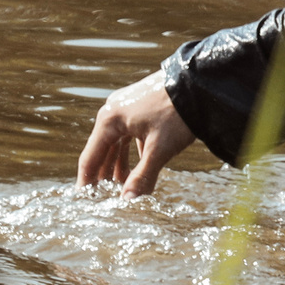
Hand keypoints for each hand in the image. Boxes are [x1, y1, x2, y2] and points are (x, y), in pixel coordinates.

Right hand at [77, 68, 196, 193]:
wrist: (200, 82)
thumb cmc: (177, 114)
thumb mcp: (160, 149)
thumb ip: (142, 176)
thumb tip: (127, 202)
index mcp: (109, 120)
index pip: (90, 158)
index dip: (87, 182)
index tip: (84, 202)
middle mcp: (113, 111)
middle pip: (102, 150)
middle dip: (103, 175)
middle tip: (102, 199)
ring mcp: (127, 106)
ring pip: (117, 142)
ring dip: (119, 165)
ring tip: (121, 187)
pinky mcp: (142, 106)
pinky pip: (130, 134)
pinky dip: (132, 152)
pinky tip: (139, 166)